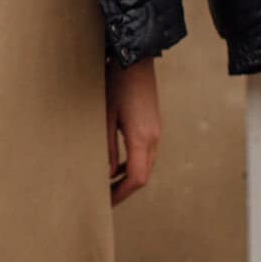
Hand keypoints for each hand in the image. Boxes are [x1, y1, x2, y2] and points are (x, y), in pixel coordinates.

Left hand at [106, 57, 160, 206]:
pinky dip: (132, 165)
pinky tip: (117, 166)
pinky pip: (146, 154)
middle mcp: (154, 138)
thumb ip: (106, 148)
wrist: (136, 58)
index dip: (121, 195)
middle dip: (124, 190)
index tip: (105, 203)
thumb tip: (107, 174)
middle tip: (104, 199)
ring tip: (108, 186)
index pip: (136, 179)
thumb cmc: (116, 83)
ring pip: (146, 166)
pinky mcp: (153, 125)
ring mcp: (156, 132)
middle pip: (143, 176)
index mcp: (142, 138)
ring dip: (129, 178)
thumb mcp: (104, 116)